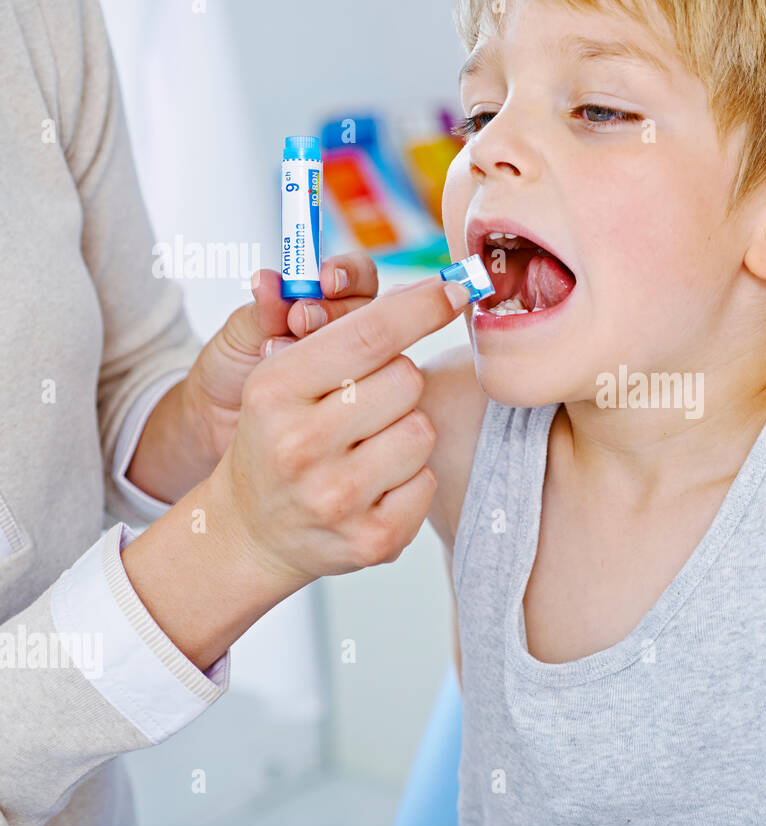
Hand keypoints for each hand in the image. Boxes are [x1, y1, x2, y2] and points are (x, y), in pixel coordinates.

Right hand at [122, 276, 472, 669]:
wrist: (250, 531)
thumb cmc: (280, 437)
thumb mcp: (282, 379)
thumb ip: (345, 334)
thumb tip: (432, 290)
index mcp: (276, 389)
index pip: (370, 334)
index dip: (422, 305)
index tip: (455, 287)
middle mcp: (301, 444)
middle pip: (407, 380)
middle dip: (399, 381)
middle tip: (365, 404)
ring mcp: (337, 497)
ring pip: (423, 430)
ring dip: (407, 431)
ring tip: (368, 447)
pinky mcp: (372, 538)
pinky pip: (429, 481)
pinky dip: (411, 479)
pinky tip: (375, 486)